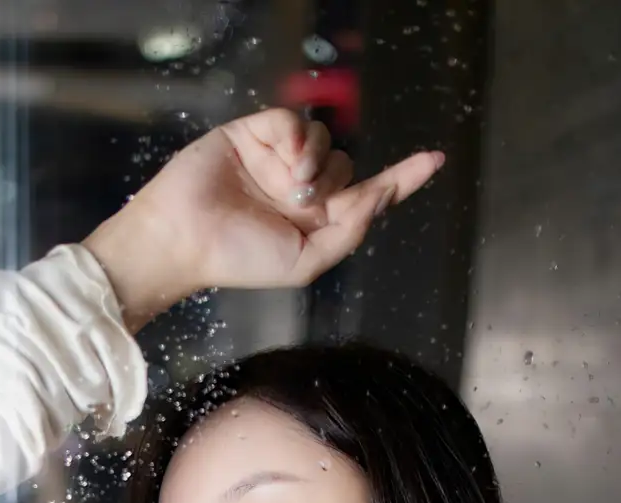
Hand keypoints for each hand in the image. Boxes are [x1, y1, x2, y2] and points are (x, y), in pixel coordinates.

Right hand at [81, 106, 443, 331]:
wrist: (186, 239)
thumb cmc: (239, 260)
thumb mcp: (305, 262)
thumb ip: (347, 232)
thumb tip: (379, 195)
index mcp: (315, 222)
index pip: (368, 194)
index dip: (402, 178)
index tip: (434, 160)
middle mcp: (301, 188)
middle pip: (348, 166)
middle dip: (336, 184)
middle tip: (304, 204)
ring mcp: (279, 160)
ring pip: (325, 141)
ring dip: (316, 161)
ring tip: (290, 186)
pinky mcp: (257, 133)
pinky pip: (294, 122)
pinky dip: (295, 139)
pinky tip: (281, 160)